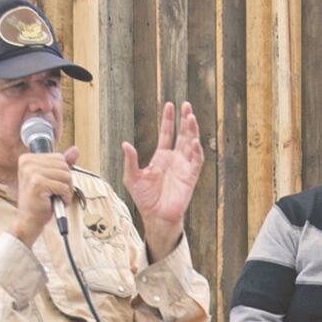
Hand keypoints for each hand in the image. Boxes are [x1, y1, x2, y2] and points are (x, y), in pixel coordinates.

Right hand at [10, 146, 79, 245]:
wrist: (30, 219)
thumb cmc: (41, 199)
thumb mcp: (53, 178)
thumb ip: (63, 164)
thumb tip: (76, 149)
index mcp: (28, 158)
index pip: (60, 158)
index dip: (62, 173)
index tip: (51, 183)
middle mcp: (27, 162)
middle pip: (64, 166)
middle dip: (66, 182)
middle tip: (54, 192)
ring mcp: (31, 172)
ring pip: (66, 176)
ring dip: (66, 190)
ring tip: (54, 197)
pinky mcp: (37, 184)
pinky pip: (64, 187)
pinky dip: (65, 197)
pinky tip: (55, 201)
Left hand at [121, 101, 204, 260]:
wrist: (156, 216)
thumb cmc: (144, 199)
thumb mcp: (132, 177)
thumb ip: (130, 160)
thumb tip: (125, 144)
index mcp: (161, 157)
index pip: (167, 133)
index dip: (168, 120)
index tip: (170, 105)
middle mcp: (174, 159)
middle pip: (182, 134)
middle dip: (185, 120)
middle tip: (187, 105)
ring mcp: (184, 167)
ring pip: (191, 144)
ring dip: (192, 131)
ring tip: (191, 117)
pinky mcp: (190, 177)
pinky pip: (196, 161)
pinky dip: (196, 151)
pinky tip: (194, 141)